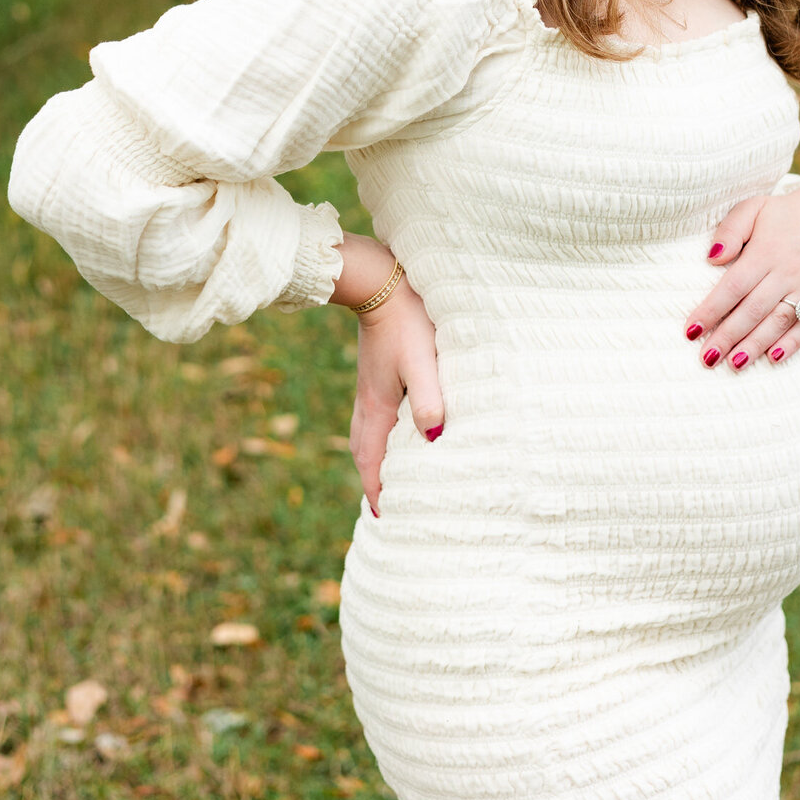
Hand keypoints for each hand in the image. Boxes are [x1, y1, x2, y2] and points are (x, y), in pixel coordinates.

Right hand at [342, 261, 443, 517]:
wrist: (381, 280)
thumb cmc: (407, 321)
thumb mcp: (421, 362)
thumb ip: (428, 399)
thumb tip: (433, 438)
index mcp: (376, 408)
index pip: (372, 463)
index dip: (380, 492)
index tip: (389, 518)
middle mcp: (368, 404)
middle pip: (366, 455)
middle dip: (376, 482)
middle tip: (390, 509)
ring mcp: (369, 390)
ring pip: (369, 437)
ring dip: (378, 460)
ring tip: (391, 479)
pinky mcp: (376, 375)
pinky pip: (375, 419)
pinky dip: (382, 438)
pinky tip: (397, 434)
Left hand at [684, 184, 799, 372]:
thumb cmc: (783, 214)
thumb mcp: (753, 208)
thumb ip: (730, 230)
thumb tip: (712, 258)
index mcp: (766, 251)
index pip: (733, 287)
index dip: (711, 310)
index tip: (691, 330)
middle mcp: (789, 272)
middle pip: (753, 310)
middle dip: (728, 337)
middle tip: (706, 358)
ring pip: (779, 322)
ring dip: (755, 345)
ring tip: (733, 364)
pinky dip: (792, 344)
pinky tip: (773, 359)